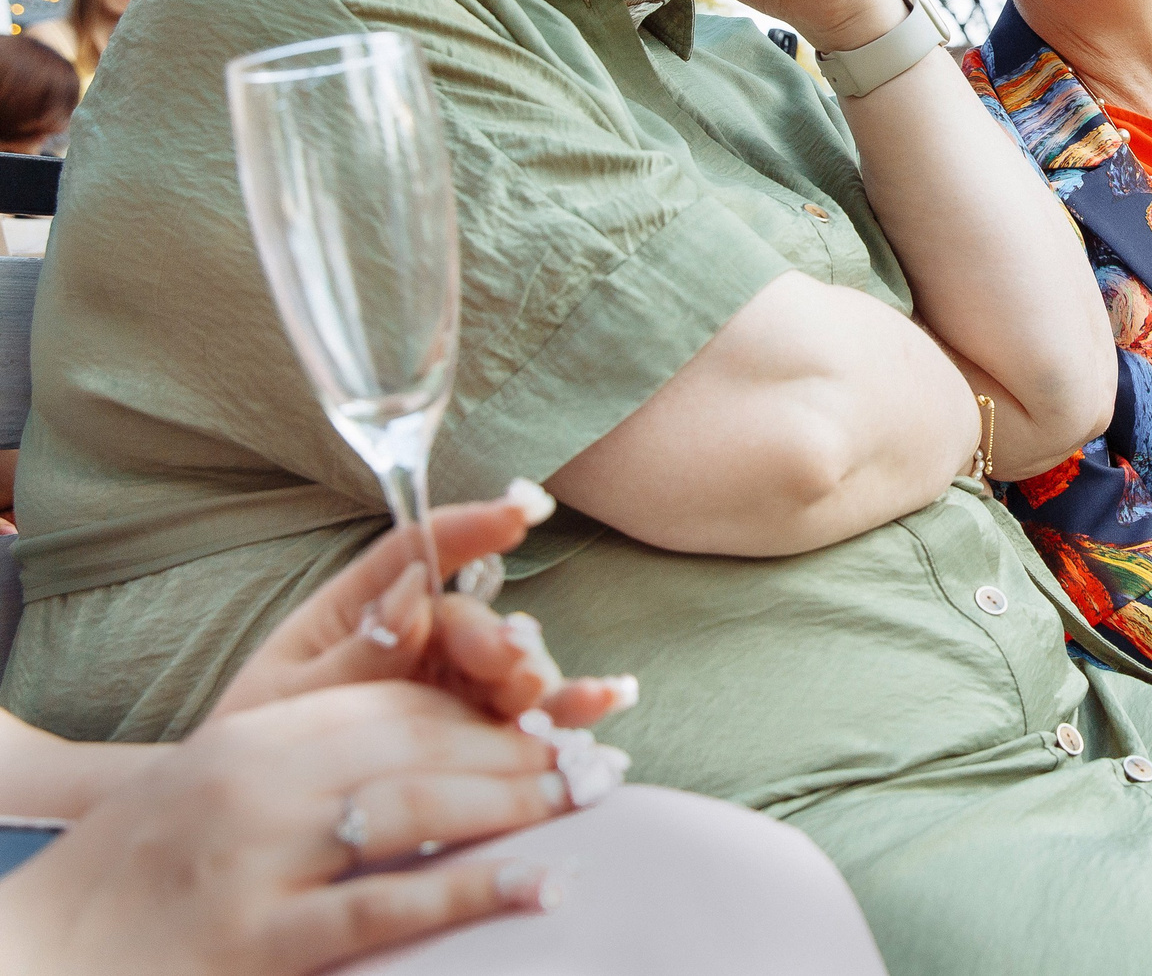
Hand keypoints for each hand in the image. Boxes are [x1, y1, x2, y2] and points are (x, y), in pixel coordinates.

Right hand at [0, 682, 571, 975]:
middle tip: (595, 757)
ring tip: (585, 798)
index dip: (481, 704)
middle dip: (517, 746)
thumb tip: (424, 740)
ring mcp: (257, 860)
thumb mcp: (218, 790)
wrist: (40, 955)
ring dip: (515, 799)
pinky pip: (387, 905)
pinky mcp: (260, 939)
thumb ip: (311, 758)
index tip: (553, 712)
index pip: (393, 701)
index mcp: (251, 741)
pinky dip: (473, 888)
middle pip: (417, 743)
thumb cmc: (139, 877)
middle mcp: (255, 786)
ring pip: (414, 805)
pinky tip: (541, 883)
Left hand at [217, 488, 630, 729]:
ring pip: (513, 665)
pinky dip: (574, 706)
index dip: (469, 529)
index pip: (417, 553)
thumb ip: (351, 655)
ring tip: (537, 693)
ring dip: (533, 675)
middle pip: (474, 620)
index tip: (520, 512)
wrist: (249, 828)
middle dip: (495, 637)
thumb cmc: (256, 752)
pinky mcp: (483, 735)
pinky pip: (535, 714)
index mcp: (359, 612)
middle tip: (507, 659)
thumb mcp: (285, 702)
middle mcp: (419, 643)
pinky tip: (609, 698)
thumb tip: (411, 596)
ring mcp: (455, 689)